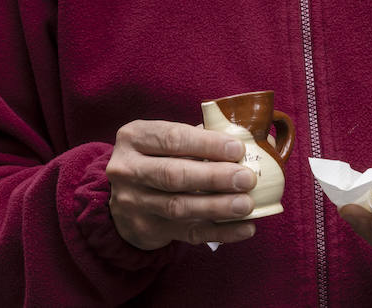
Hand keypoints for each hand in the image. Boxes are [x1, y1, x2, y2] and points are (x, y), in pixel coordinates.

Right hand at [106, 120, 258, 249]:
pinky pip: (187, 233)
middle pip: (174, 175)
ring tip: (247, 205)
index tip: (238, 150)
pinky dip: (220, 232)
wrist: (122, 196)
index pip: (172, 139)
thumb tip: (250, 140)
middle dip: (214, 177)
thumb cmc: (156, 158)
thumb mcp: (163, 141)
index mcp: (134, 138)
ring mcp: (133, 203)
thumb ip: (198, 138)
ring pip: (179, 207)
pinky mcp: (146, 230)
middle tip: (246, 179)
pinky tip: (245, 228)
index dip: (207, 144)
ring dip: (217, 207)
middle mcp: (128, 170)